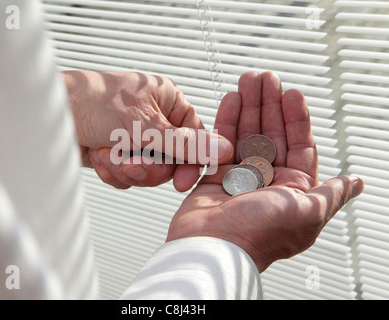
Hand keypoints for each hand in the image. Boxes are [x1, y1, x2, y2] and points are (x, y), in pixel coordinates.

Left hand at [63, 70, 232, 190]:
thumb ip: (185, 143)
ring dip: (126, 168)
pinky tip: (99, 156)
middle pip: (172, 161)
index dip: (190, 162)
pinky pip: (128, 176)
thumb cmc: (94, 102)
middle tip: (129, 161)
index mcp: (168, 102)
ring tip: (107, 155)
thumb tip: (224, 148)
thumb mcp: (145, 124)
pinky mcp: (119, 154)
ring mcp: (136, 139)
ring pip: (149, 171)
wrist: (51, 113)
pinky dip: (112, 171)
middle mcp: (155, 120)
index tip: (181, 181)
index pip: (195, 137)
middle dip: (147, 166)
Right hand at [166, 71, 364, 272]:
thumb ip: (331, 193)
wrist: (214, 247)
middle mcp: (267, 181)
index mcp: (292, 189)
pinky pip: (222, 142)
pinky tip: (230, 100)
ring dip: (248, 106)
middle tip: (265, 78)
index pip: (299, 144)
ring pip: (246, 134)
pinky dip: (226, 120)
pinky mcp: (215, 175)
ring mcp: (240, 176)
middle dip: (269, 104)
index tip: (292, 92)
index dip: (297, 117)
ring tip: (247, 81)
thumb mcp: (307, 213)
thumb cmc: (260, 234)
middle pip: (271, 134)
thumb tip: (356, 182)